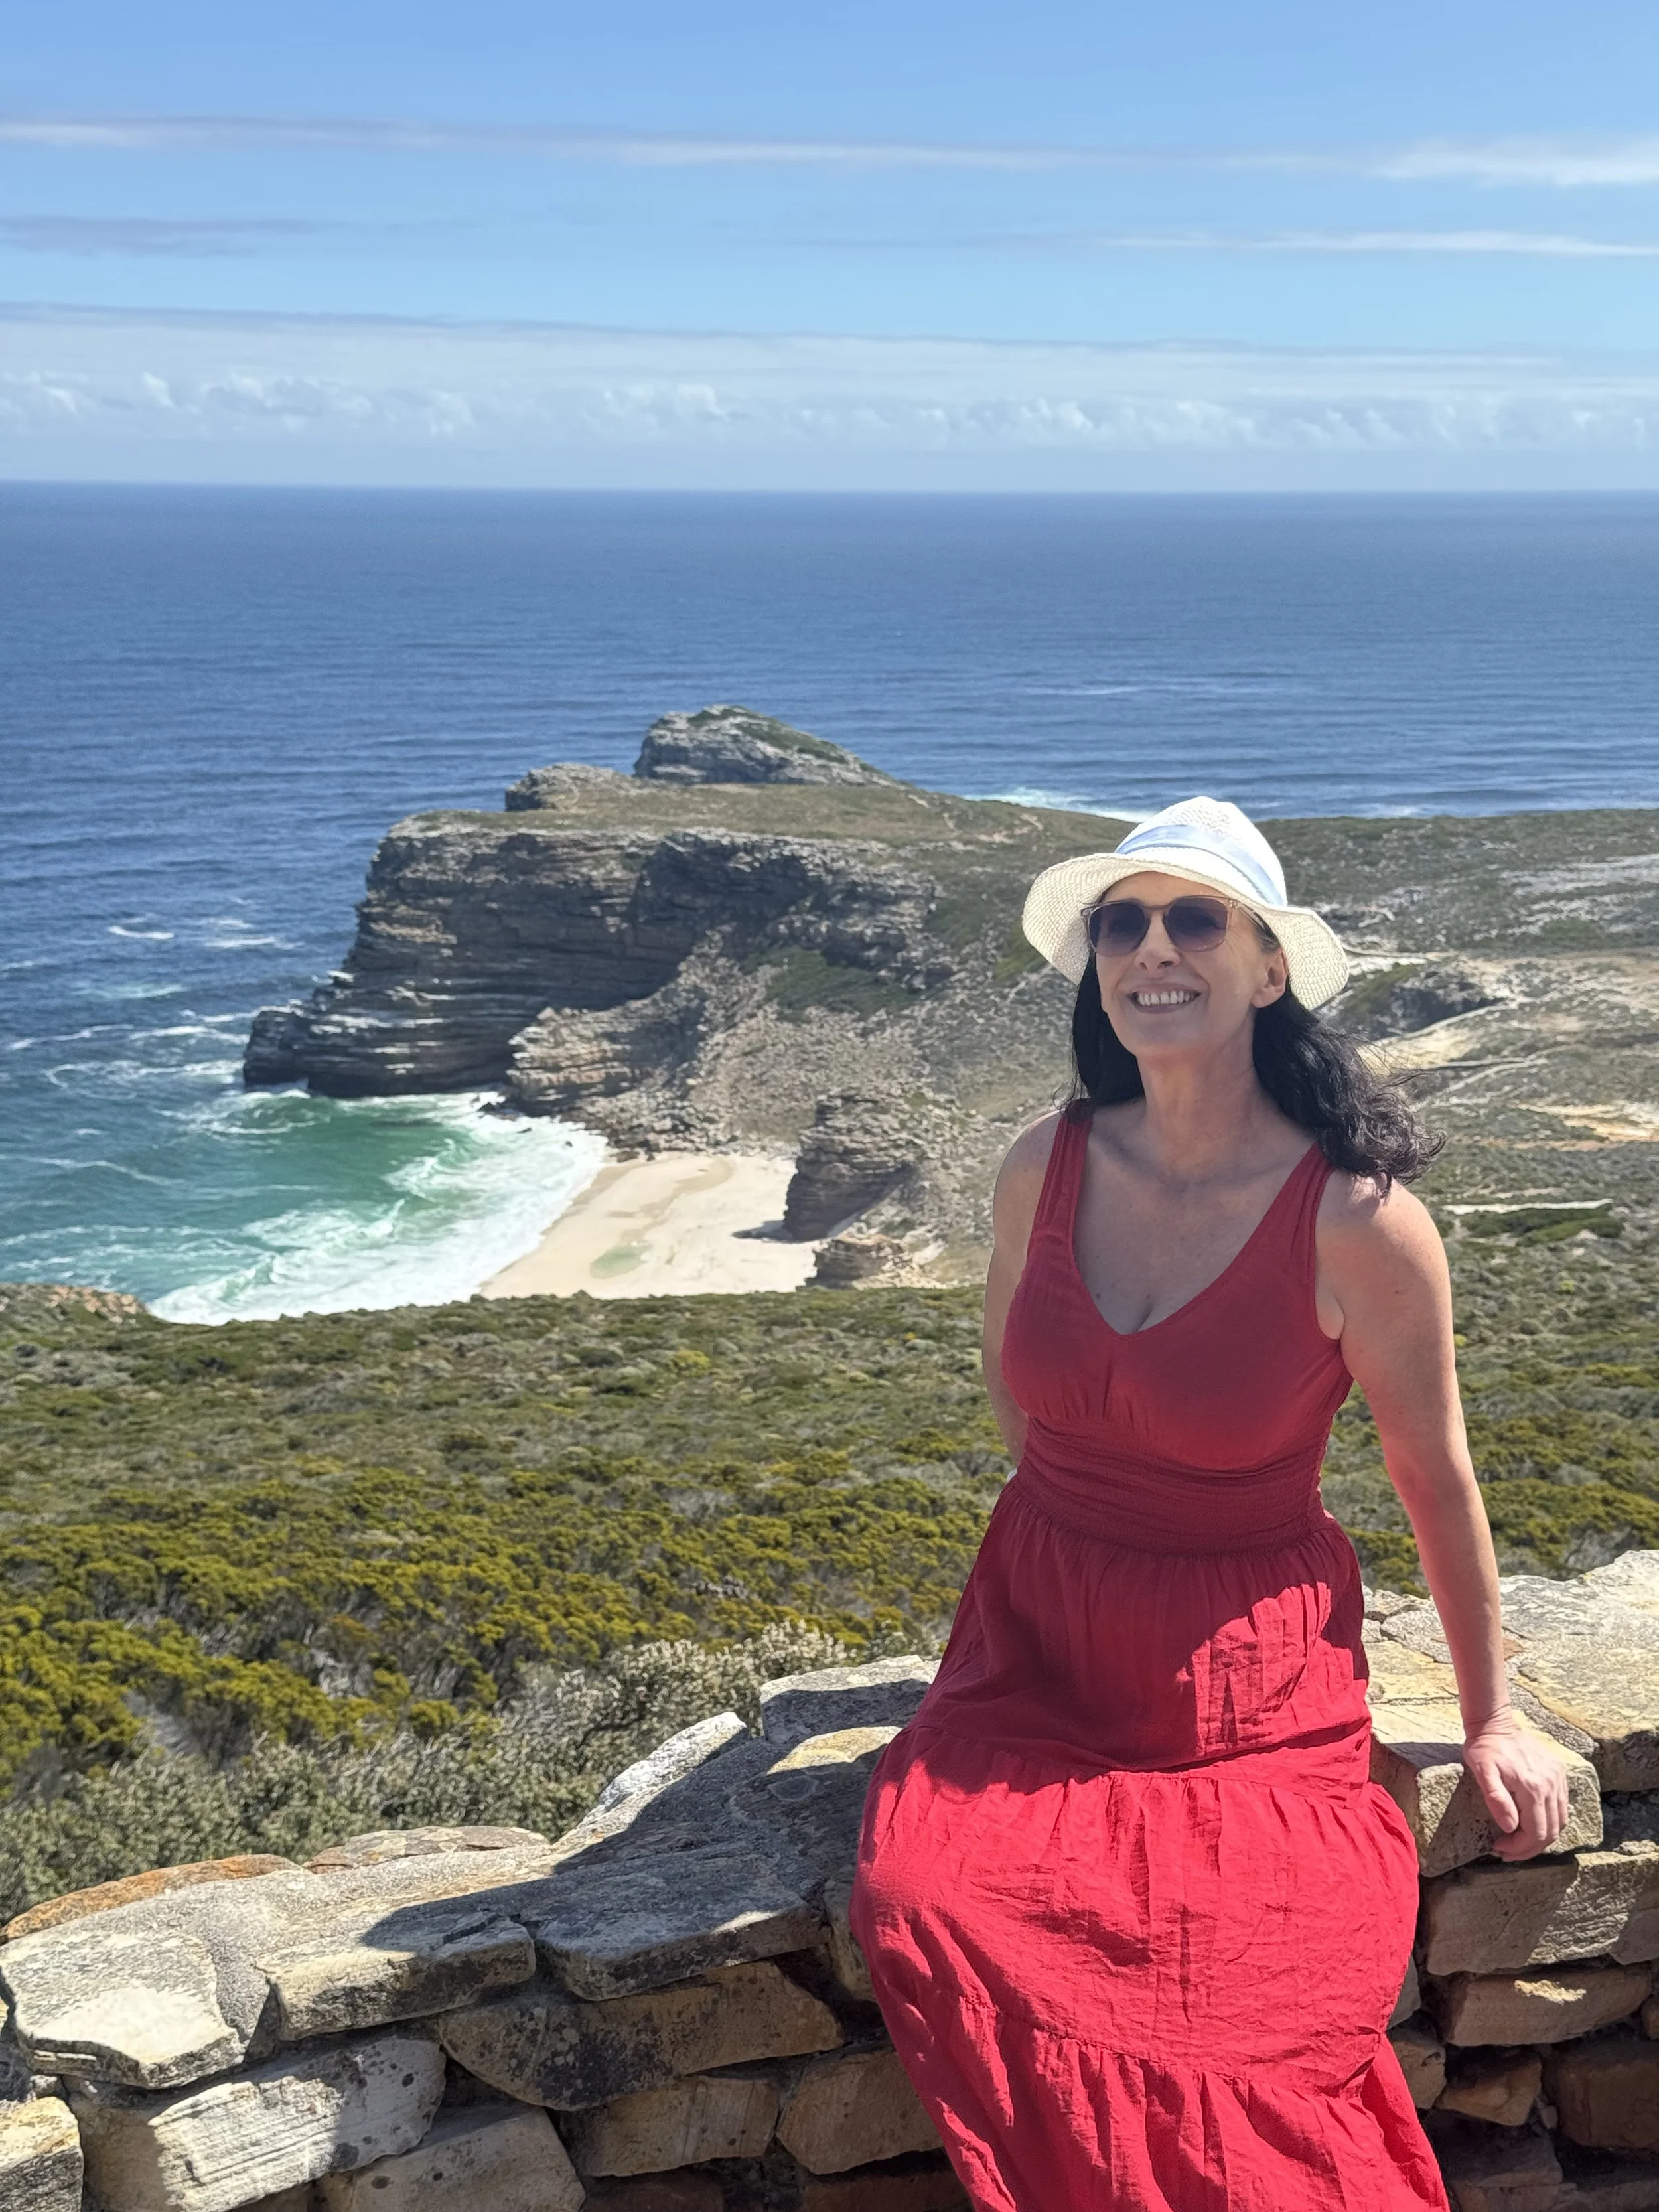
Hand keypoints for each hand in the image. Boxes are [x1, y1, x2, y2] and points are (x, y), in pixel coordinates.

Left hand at [1463, 1713, 1571, 1860]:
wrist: (1495, 1723)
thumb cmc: (1484, 1749)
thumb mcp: (1482, 1773)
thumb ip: (1497, 1800)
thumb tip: (1510, 1828)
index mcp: (1533, 1787)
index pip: (1535, 1833)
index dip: (1519, 1848)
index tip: (1499, 1848)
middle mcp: (1552, 1785)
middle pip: (1551, 1832)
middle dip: (1529, 1848)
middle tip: (1507, 1852)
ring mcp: (1558, 1779)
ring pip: (1560, 1822)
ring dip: (1541, 1838)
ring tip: (1519, 1842)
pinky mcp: (1559, 1773)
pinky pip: (1562, 1807)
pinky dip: (1550, 1821)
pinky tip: (1531, 1823)